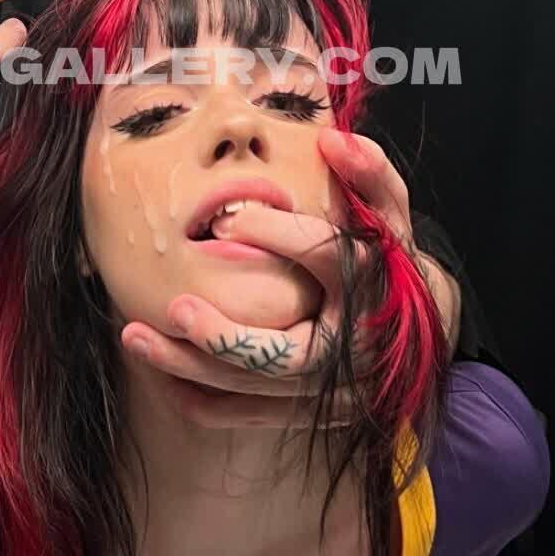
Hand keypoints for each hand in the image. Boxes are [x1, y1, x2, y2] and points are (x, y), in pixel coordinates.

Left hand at [120, 130, 458, 430]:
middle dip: (224, 335)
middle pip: (286, 357)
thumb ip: (369, 175)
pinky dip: (205, 402)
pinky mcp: (311, 414)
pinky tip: (163, 377)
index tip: (224, 221)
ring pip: (256, 390)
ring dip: (191, 367)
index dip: (278, 235)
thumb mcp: (391, 215)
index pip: (327, 259)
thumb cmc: (392, 263)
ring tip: (135, 336)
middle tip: (174, 307)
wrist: (419, 334)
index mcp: (374, 288)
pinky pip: (249, 416)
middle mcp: (356, 347)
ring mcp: (334, 391)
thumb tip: (334, 139)